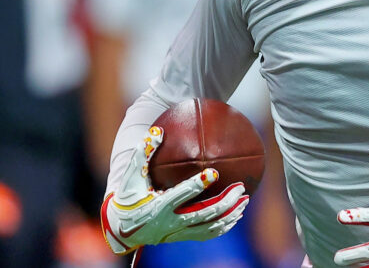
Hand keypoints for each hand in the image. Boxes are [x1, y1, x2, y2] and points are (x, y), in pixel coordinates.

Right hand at [100, 126, 248, 254]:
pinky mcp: (182, 237)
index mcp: (158, 206)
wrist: (122, 228)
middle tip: (241, 187)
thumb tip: (158, 130)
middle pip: (204, 213)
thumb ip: (144, 153)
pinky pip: (208, 234)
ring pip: (210, 226)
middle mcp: (171, 222)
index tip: (214, 172)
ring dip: (230, 214)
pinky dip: (224, 226)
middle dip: (225, 201)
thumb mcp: (130, 175)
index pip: (181, 195)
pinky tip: (236, 215)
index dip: (198, 185)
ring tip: (246, 200)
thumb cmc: (128, 196)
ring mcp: (178, 232)